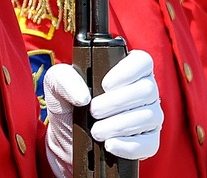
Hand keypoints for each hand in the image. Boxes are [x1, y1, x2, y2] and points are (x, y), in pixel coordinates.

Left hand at [43, 50, 161, 177]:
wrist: (66, 137)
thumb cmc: (67, 102)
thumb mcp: (56, 84)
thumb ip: (63, 78)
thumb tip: (82, 96)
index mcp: (126, 70)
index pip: (142, 61)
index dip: (128, 71)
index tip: (105, 85)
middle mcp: (143, 91)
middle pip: (147, 90)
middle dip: (117, 102)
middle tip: (93, 111)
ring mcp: (150, 117)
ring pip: (150, 116)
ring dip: (120, 125)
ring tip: (96, 131)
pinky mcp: (148, 142)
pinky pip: (149, 144)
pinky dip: (128, 145)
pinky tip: (110, 144)